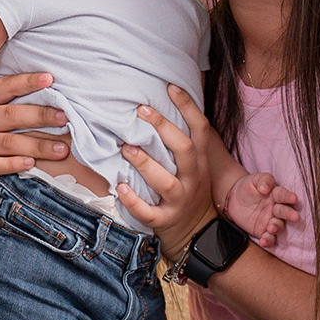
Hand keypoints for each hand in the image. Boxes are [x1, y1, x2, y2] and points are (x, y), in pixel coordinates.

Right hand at [0, 72, 67, 184]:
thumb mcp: (1, 114)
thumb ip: (20, 104)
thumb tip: (59, 96)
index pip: (5, 87)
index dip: (27, 82)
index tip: (49, 79)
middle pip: (10, 115)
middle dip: (40, 116)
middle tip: (64, 118)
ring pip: (7, 142)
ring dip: (37, 145)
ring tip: (60, 149)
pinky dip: (15, 164)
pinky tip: (32, 164)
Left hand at [116, 84, 218, 260]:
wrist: (197, 232)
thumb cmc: (189, 189)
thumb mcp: (195, 165)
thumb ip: (182, 141)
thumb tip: (160, 106)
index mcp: (199, 160)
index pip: (200, 128)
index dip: (188, 106)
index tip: (170, 86)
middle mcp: (193, 177)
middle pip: (183, 149)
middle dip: (163, 128)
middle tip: (140, 110)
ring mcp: (180, 199)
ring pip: (165, 181)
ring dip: (145, 164)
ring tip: (126, 148)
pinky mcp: (166, 219)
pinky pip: (149, 212)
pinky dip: (134, 201)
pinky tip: (120, 186)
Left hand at [222, 172, 299, 248]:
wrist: (234, 200)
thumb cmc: (248, 187)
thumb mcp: (254, 179)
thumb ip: (263, 181)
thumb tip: (265, 188)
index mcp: (276, 195)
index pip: (283, 195)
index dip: (288, 197)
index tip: (294, 198)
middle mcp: (276, 209)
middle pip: (284, 212)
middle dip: (289, 214)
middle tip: (295, 217)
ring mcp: (271, 221)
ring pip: (278, 226)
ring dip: (277, 228)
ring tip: (271, 228)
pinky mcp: (263, 231)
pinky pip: (269, 238)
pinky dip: (268, 241)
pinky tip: (263, 241)